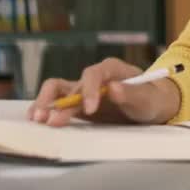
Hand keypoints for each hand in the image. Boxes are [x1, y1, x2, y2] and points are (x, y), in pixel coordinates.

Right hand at [27, 57, 181, 126]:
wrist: (153, 105)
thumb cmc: (152, 99)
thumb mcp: (147, 99)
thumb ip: (131, 94)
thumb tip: (112, 87)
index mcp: (111, 69)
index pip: (94, 74)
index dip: (88, 90)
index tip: (90, 110)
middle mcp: (93, 77)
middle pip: (70, 85)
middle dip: (56, 101)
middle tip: (48, 118)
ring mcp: (83, 90)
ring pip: (57, 91)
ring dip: (45, 104)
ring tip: (37, 120)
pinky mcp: (78, 104)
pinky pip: (57, 102)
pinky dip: (47, 108)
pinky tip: (38, 120)